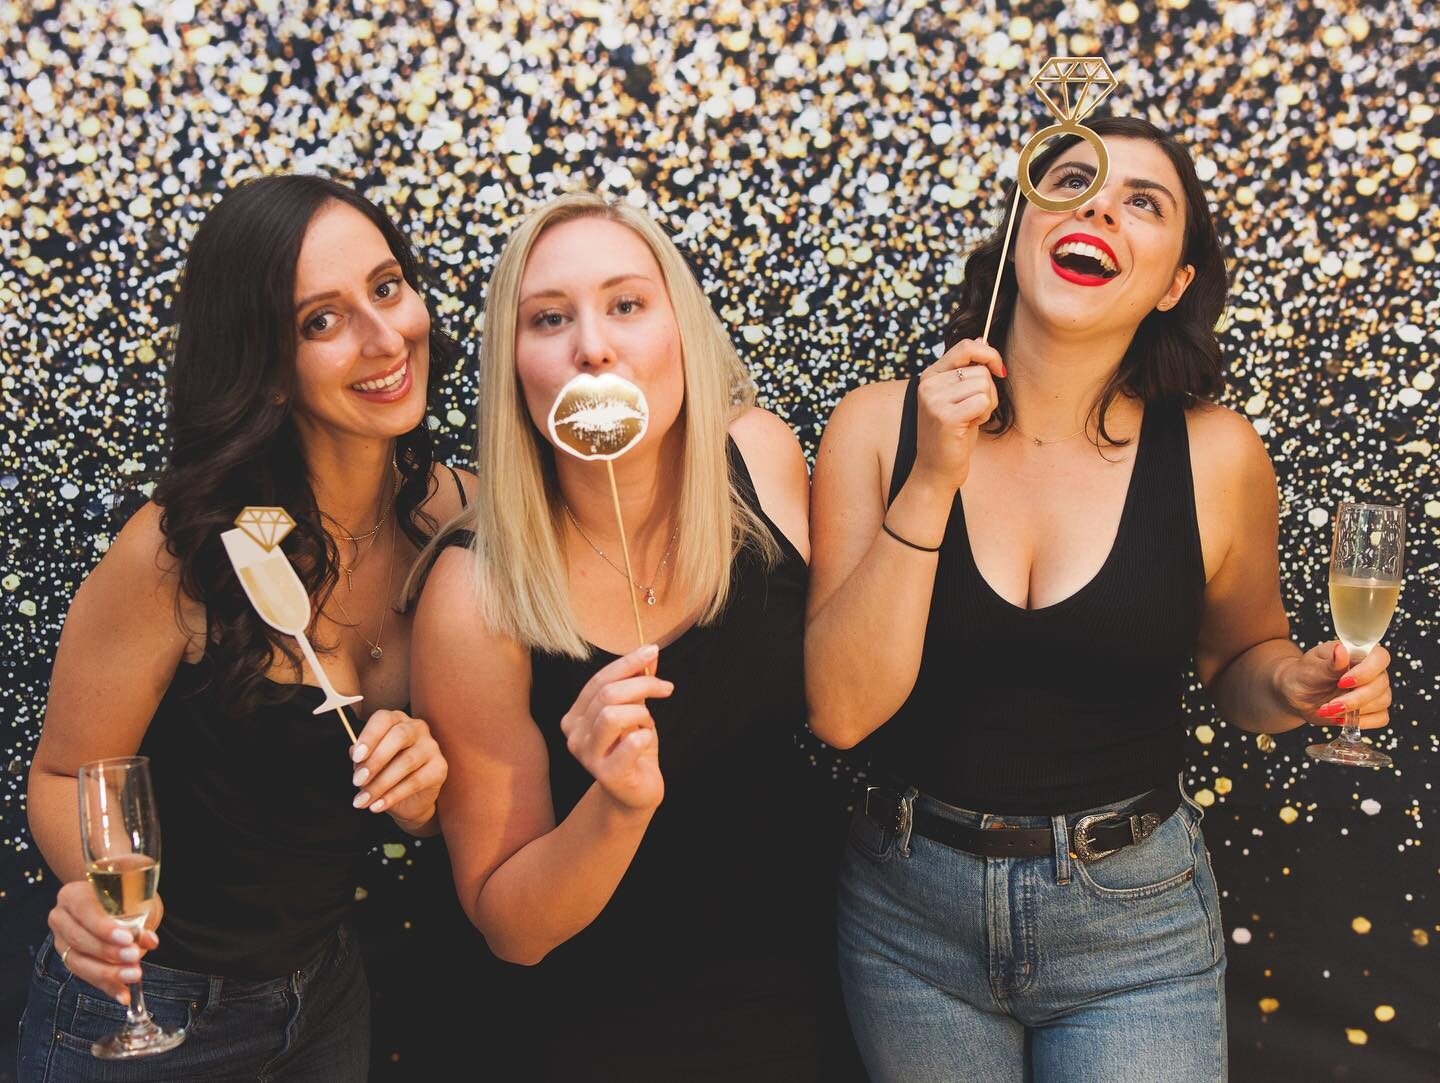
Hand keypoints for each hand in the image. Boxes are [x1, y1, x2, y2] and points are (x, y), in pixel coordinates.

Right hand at [48, 880, 162, 1003]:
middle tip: (135, 957)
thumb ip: (139, 919)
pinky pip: (87, 977)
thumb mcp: (134, 901)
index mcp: (73, 895)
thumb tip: (149, 941)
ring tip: (133, 976)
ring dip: (109, 973)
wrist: (114, 903)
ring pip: (79, 963)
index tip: (126, 938)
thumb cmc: (125, 898)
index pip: (84, 910)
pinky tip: (124, 995)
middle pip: (80, 940)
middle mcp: (60, 919)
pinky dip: (108, 986)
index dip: (104, 927)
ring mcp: (61, 942)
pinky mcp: (69, 960)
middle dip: (109, 952)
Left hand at [351, 709, 448, 831]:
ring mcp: (431, 747)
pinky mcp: (440, 767)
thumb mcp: (368, 765)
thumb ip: (362, 758)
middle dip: (376, 760)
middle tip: (358, 781)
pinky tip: (378, 805)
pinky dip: (393, 796)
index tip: (356, 758)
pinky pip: (416, 781)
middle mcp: (417, 728)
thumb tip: (354, 752)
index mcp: (396, 721)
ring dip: (380, 784)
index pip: (383, 719)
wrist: (408, 801)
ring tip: (364, 800)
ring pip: (406, 762)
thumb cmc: (386, 774)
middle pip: (399, 736)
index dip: (369, 736)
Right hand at [561, 643, 672, 811]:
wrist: (636, 791)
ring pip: (612, 715)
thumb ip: (637, 684)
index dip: (627, 663)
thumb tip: (650, 654)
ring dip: (640, 713)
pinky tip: (645, 741)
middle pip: (607, 694)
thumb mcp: (635, 711)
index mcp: (575, 716)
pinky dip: (642, 736)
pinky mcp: (607, 775)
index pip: (598, 680)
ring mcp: (587, 756)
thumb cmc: (633, 749)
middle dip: (642, 684)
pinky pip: (628, 745)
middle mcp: (574, 735)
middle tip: (666, 688)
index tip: (652, 651)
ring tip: (648, 725)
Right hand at [910, 338, 1003, 494]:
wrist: (936, 469)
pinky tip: (970, 427)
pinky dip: (983, 415)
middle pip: (980, 370)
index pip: (965, 347)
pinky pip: (982, 401)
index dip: (988, 354)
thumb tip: (981, 340)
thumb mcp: (958, 397)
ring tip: (971, 419)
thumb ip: (966, 369)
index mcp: (930, 376)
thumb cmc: (952, 433)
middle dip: (989, 391)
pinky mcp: (945, 417)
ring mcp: (934, 401)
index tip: (998, 370)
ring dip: (987, 405)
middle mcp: (928, 385)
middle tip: (974, 411)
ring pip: (983, 385)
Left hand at [1278, 641, 1391, 728]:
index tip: (1343, 682)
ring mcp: (1374, 690)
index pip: (1379, 657)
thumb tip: (1341, 650)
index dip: (1366, 671)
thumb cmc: (1303, 674)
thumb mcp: (1311, 667)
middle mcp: (1371, 670)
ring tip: (1328, 710)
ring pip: (1382, 701)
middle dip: (1355, 698)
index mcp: (1357, 653)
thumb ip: (1329, 662)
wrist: (1296, 694)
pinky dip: (1363, 722)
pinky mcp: (1373, 709)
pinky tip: (1342, 719)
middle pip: (1381, 684)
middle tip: (1331, 704)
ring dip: (1354, 711)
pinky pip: (1381, 718)